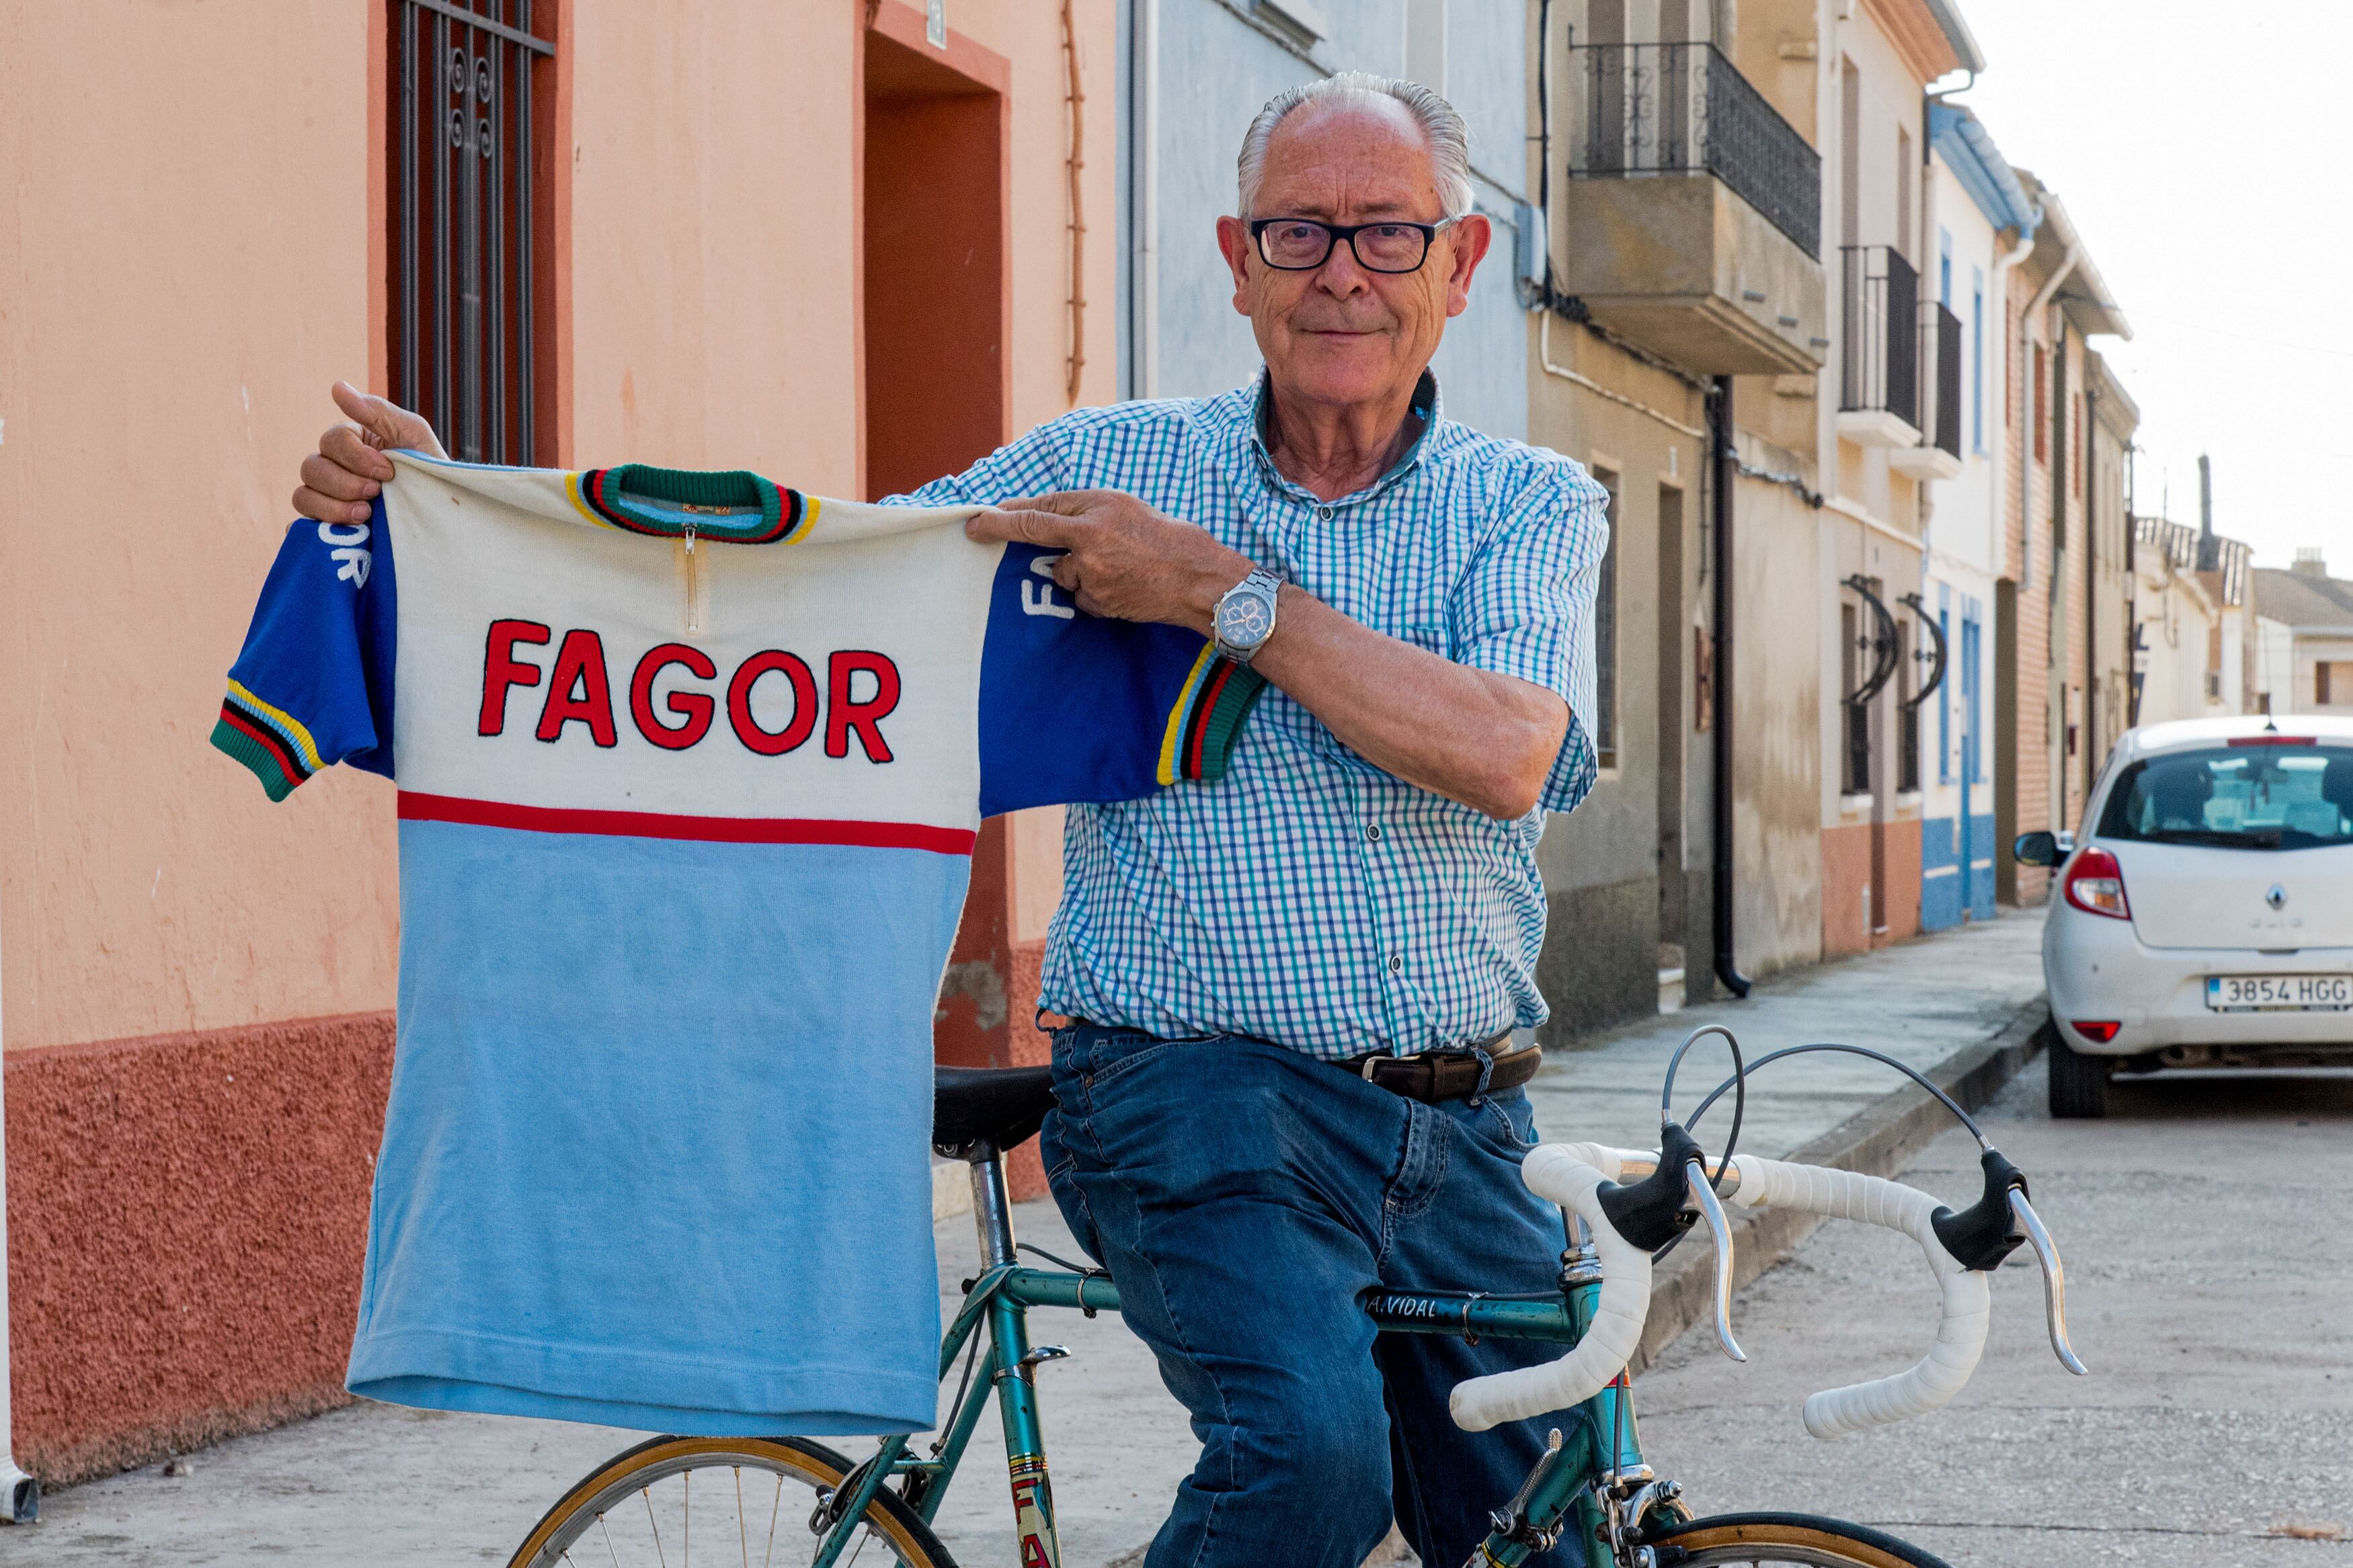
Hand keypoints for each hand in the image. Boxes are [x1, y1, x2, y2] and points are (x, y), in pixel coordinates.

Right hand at [292, 381, 445, 524]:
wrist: (443, 513)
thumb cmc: (430, 468)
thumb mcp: (412, 434)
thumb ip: (377, 410)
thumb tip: (337, 386)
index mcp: (350, 442)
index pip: (332, 441)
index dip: (357, 457)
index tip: (388, 471)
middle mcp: (333, 467)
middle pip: (311, 468)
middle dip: (345, 483)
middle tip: (376, 493)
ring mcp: (328, 497)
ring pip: (303, 496)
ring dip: (333, 506)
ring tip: (365, 515)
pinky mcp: (328, 526)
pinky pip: (304, 525)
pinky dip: (316, 525)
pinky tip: (345, 529)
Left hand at [964, 490, 1256, 630]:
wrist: (1200, 580)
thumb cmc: (1169, 538)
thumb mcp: (1127, 507)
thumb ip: (1086, 510)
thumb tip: (1044, 518)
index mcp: (1098, 510)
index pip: (1039, 512)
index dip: (1002, 516)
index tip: (975, 518)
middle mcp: (1090, 541)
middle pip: (1038, 538)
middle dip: (1004, 532)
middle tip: (977, 530)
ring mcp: (1093, 575)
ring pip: (1065, 574)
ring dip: (1079, 572)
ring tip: (1118, 568)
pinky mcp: (1099, 602)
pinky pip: (1082, 598)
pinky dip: (1095, 594)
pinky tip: (1123, 588)